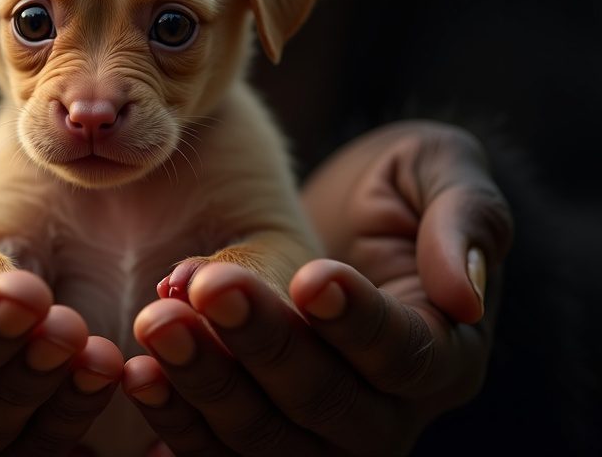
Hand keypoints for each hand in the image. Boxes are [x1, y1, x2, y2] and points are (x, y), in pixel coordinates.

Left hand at [124, 121, 512, 454]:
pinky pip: (220, 454)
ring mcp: (324, 441)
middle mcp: (390, 415)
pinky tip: (135, 373)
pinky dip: (177, 421)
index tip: (311, 276)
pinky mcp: (264, 442)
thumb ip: (466, 216)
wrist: (338, 230)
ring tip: (157, 324)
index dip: (358, 321)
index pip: (404, 354)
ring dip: (208, 386)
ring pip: (268, 440)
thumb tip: (465, 296)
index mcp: (446, 356)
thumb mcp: (441, 173)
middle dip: (263, 344)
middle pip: (327, 402)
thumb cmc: (396, 191)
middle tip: (206, 287)